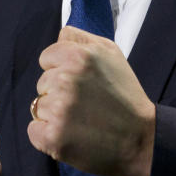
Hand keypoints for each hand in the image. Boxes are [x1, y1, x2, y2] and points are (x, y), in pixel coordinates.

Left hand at [28, 26, 154, 175]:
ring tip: (82, 120)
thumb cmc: (125, 96)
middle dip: (58, 92)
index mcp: (77, 56)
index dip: (60, 70)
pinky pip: (34, 130)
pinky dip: (47, 136)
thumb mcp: (111, 53)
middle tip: (86, 104)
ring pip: (38, 106)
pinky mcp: (53, 137)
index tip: (80, 83)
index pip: (46, 58)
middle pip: (42, 83)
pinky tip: (71, 136)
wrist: (141, 140)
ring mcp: (58, 110)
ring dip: (54, 115)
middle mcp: (65, 80)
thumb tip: (58, 35)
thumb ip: (79, 38)